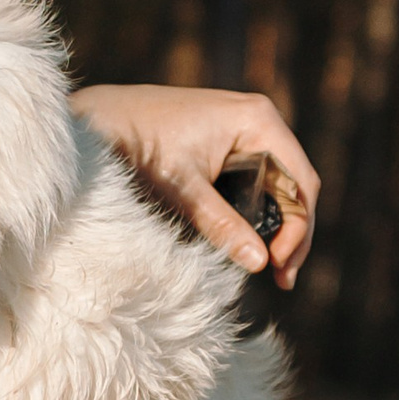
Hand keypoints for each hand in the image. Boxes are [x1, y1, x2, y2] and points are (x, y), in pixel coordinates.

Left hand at [68, 85, 321, 287]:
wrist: (98, 121)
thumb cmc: (137, 146)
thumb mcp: (182, 190)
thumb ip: (222, 225)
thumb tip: (260, 263)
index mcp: (258, 120)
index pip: (300, 181)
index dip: (299, 227)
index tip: (279, 265)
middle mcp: (258, 120)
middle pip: (293, 185)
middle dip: (290, 232)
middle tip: (282, 279)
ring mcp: (242, 131)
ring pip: (274, 186)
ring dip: (274, 225)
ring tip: (269, 268)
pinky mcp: (225, 144)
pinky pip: (252, 181)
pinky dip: (253, 212)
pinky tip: (248, 242)